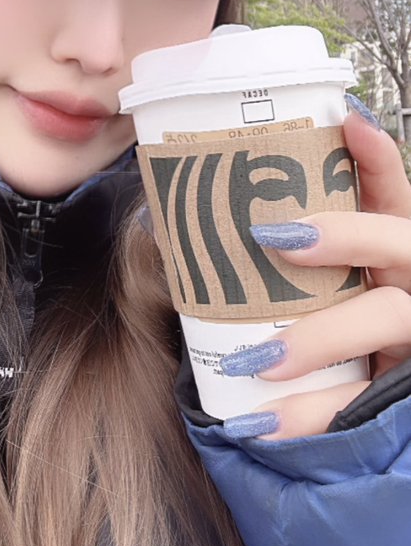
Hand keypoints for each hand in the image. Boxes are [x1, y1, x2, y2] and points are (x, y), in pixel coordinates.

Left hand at [224, 110, 410, 439]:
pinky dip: (307, 415)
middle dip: (346, 231)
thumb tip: (159, 230)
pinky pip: (359, 406)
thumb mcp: (287, 301)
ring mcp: (410, 345)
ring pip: (388, 317)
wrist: (315, 427)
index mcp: (384, 256)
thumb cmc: (299, 346)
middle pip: (402, 242)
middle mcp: (407, 288)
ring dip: (318, 334)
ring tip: (255, 358)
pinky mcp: (398, 402)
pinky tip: (259, 422)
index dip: (378, 158)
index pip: (391, 195)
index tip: (347, 118)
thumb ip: (248, 266)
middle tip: (274, 237)